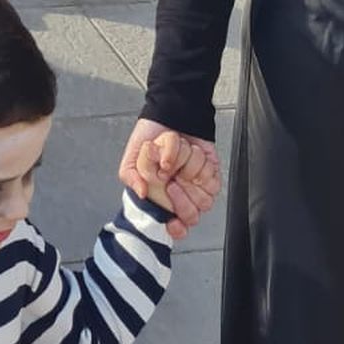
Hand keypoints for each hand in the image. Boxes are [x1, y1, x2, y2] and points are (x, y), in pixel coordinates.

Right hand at [118, 118, 220, 239]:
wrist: (170, 114)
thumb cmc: (151, 138)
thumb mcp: (132, 157)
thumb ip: (130, 176)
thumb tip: (142, 193)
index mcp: (163, 199)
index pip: (174, 227)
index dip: (176, 229)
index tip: (171, 222)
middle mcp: (183, 197)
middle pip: (191, 216)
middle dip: (180, 198)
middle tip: (169, 180)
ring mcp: (198, 187)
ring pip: (203, 199)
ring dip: (189, 173)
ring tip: (179, 161)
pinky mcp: (212, 174)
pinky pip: (213, 182)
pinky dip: (201, 166)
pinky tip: (191, 156)